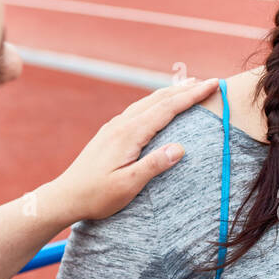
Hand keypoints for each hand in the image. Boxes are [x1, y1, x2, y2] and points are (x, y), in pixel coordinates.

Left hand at [47, 77, 219, 222]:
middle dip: (185, 89)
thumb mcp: (128, 185)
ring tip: (189, 87)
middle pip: (158, 99)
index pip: (167, 108)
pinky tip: (158, 106)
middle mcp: (121, 124)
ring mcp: (114, 127)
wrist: (65, 197)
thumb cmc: (97, 196)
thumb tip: (181, 148)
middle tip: (210, 81)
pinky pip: (138, 109)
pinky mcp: (110, 133)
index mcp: (129, 134)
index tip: (213, 84)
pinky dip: (156, 102)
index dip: (192, 96)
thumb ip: (154, 165)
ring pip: (147, 102)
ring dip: (170, 93)